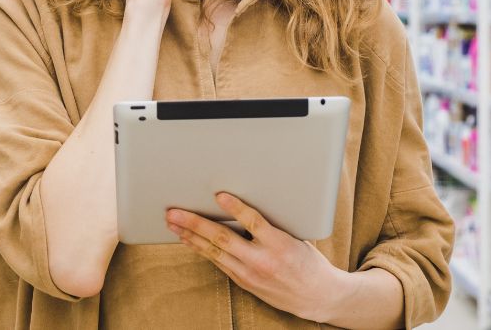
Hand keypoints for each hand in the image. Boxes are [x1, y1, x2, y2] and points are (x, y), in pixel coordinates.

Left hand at [166, 193, 344, 323]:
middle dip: (195, 223)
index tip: (219, 195)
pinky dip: (201, 250)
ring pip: (214, 252)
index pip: (253, 222)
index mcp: (280, 244)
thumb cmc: (308, 262)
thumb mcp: (297, 237)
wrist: (316, 296)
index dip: (235, 207)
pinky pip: (218, 262)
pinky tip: (189, 241)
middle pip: (222, 238)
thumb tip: (247, 204)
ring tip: (173, 224)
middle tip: (175, 212)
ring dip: (191, 236)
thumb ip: (273, 224)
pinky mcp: (244, 282)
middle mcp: (262, 260)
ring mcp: (250, 274)